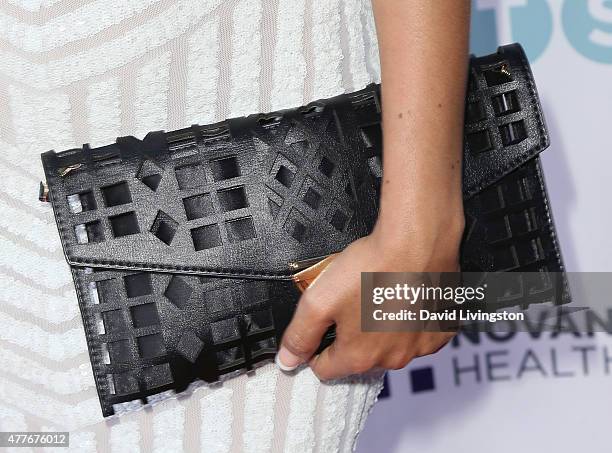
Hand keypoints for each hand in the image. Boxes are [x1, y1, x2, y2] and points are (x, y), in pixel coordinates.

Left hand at [276, 219, 462, 380]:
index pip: (325, 368)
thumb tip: (288, 358)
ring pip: (388, 344)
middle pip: (358, 357)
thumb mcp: (319, 299)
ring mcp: (419, 346)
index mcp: (359, 357)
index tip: (322, 324)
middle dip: (350, 334)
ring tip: (377, 294)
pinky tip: (402, 296)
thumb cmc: (374, 266)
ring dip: (380, 327)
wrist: (418, 241)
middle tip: (350, 300)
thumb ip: (300, 334)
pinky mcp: (440, 330)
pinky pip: (416, 333)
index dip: (316, 346)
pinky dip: (408, 320)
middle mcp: (392, 359)